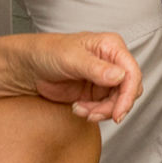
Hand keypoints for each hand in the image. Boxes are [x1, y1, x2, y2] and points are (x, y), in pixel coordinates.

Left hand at [0, 32, 143, 124]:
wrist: (29, 67)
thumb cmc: (47, 52)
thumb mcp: (70, 58)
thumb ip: (95, 68)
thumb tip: (119, 76)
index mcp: (111, 47)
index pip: (132, 72)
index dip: (128, 94)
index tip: (118, 113)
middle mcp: (112, 62)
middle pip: (129, 90)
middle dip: (115, 106)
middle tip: (94, 114)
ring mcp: (105, 79)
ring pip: (118, 102)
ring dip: (102, 111)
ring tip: (82, 111)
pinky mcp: (96, 93)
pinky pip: (105, 108)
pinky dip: (94, 113)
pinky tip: (78, 109)